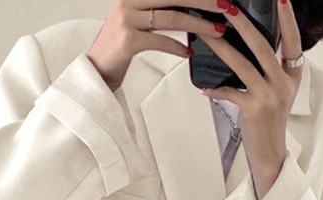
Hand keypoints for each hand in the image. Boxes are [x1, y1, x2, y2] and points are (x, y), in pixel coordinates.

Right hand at [88, 0, 227, 91]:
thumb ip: (160, 12)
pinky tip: (189, 52)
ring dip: (199, 25)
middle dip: (205, 2)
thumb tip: (189, 11)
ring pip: (172, 17)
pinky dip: (177, 47)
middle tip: (226, 8)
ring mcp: (127, 19)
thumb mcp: (139, 23)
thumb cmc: (120, 48)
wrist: (96, 71)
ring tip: (216, 31)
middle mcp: (130, 1)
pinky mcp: (128, 39)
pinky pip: (160, 40)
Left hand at [196, 0, 303, 199]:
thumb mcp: (276, 92)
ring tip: (209, 34)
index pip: (292, 40)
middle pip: (263, 47)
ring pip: (243, 65)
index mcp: (292, 75)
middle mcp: (283, 84)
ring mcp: (269, 97)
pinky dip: (216, 89)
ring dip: (223, 48)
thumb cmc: (269, 121)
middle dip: (245, 24)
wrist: (270, 154)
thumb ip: (269, 69)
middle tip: (230, 6)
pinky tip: (204, 86)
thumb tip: (246, 44)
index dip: (288, 18)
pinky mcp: (254, 110)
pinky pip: (230, 93)